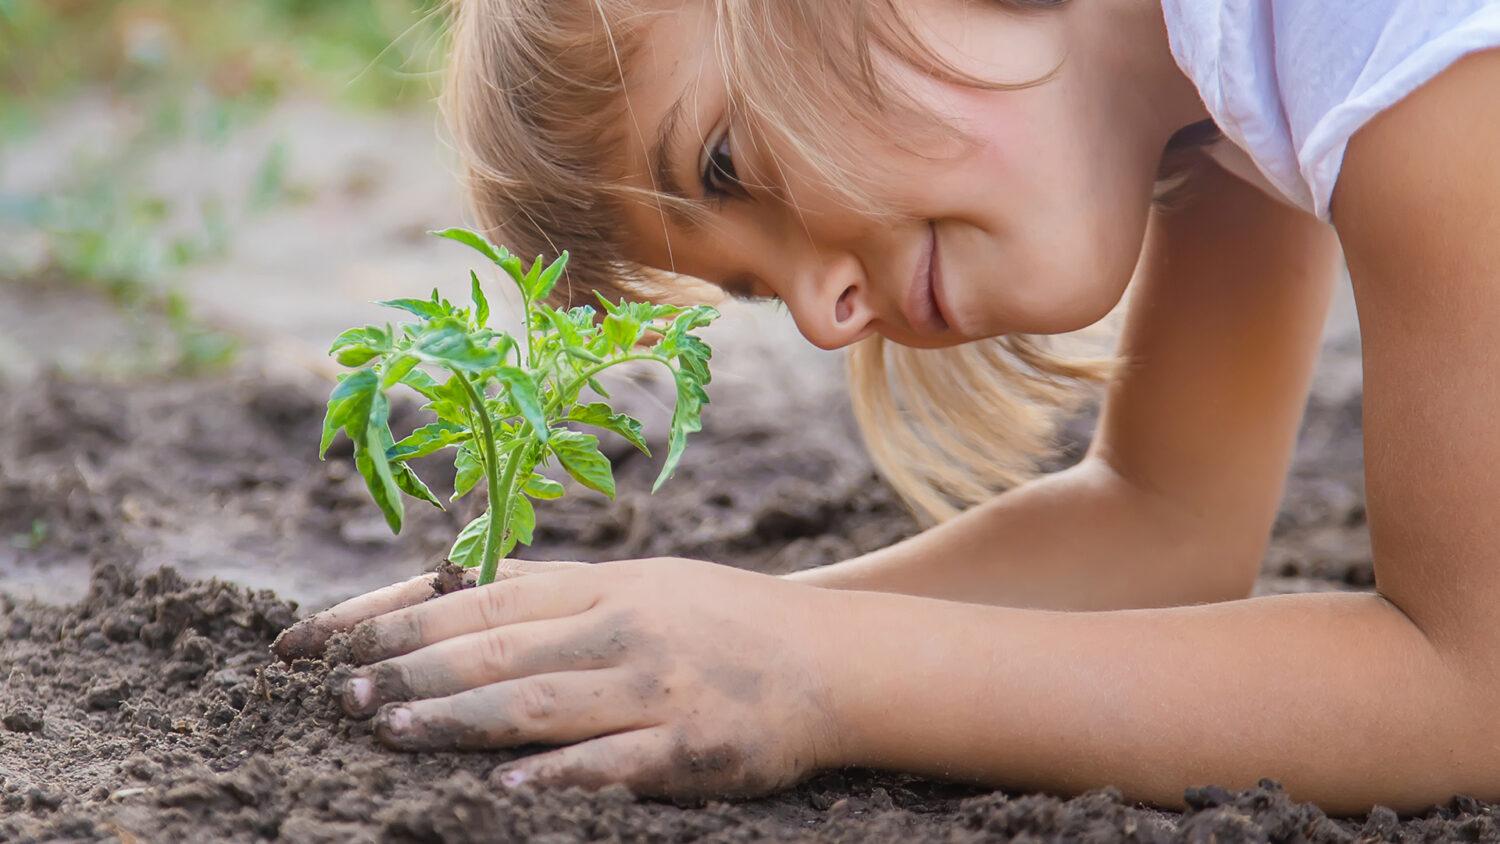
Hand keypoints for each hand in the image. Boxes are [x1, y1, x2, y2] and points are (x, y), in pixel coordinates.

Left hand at [331, 558, 847, 799]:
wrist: (834, 658)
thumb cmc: (721, 621)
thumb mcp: (639, 586)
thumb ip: (553, 599)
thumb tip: (445, 599)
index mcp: (600, 584)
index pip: (473, 594)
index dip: (389, 614)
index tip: (318, 638)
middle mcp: (619, 625)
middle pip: (493, 646)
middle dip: (407, 667)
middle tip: (336, 695)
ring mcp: (656, 685)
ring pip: (538, 703)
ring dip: (458, 718)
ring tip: (388, 731)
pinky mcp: (692, 745)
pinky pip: (613, 764)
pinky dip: (558, 777)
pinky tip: (505, 792)